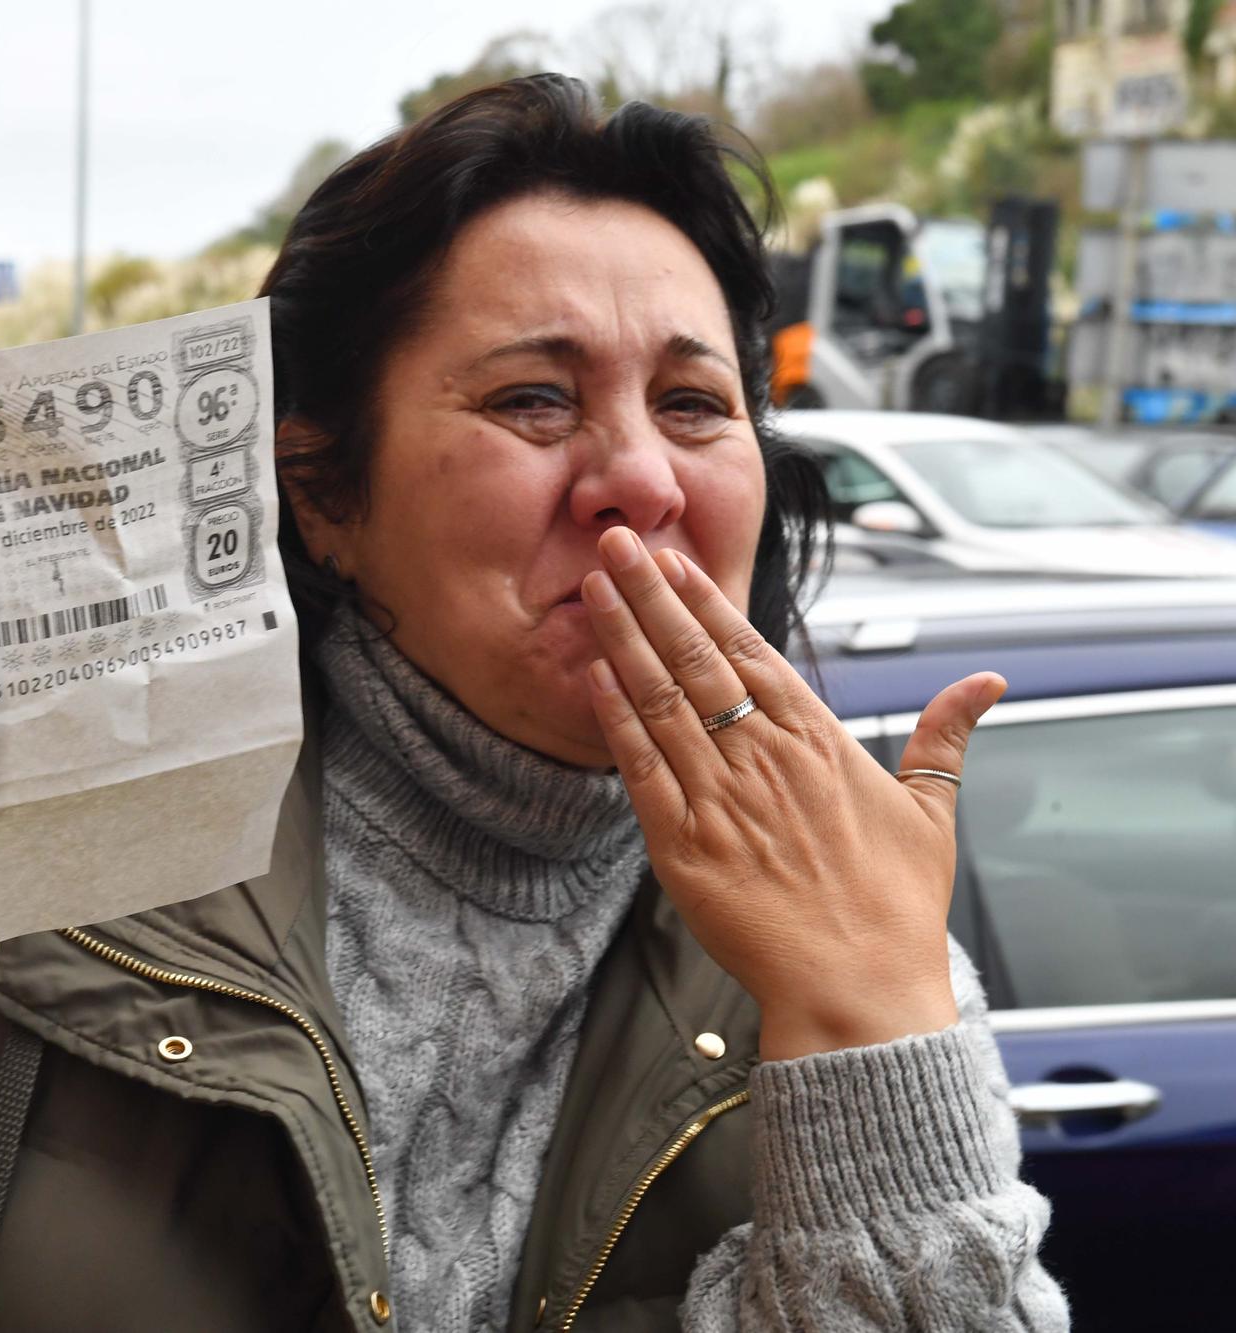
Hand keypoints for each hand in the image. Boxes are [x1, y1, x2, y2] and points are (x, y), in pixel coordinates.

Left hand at [580, 528, 1004, 1060]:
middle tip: (617, 539)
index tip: (673, 561)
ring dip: (623, 637)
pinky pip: (640, 768)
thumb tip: (989, 682)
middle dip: (652, 593)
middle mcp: (765, 757)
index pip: (752, 650)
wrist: (858, 989)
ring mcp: (720, 797)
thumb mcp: (931, 812)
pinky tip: (594, 675)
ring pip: (661, 698)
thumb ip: (945, 737)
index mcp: (819, 742)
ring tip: (594, 586)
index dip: (708, 601)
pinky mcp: (682, 845)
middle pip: (698, 656)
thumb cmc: (894, 908)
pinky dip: (615, 718)